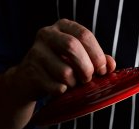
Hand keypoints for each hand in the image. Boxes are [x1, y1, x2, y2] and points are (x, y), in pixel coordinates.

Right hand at [0, 19, 115, 128]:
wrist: (28, 80)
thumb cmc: (59, 67)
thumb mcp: (78, 59)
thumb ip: (96, 60)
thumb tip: (111, 65)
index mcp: (62, 27)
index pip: (84, 35)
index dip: (97, 54)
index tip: (102, 70)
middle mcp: (47, 34)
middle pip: (72, 47)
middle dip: (86, 67)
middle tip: (88, 78)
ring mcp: (36, 52)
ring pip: (65, 71)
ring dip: (74, 83)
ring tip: (71, 83)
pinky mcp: (30, 71)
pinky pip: (56, 86)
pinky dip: (62, 91)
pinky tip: (59, 88)